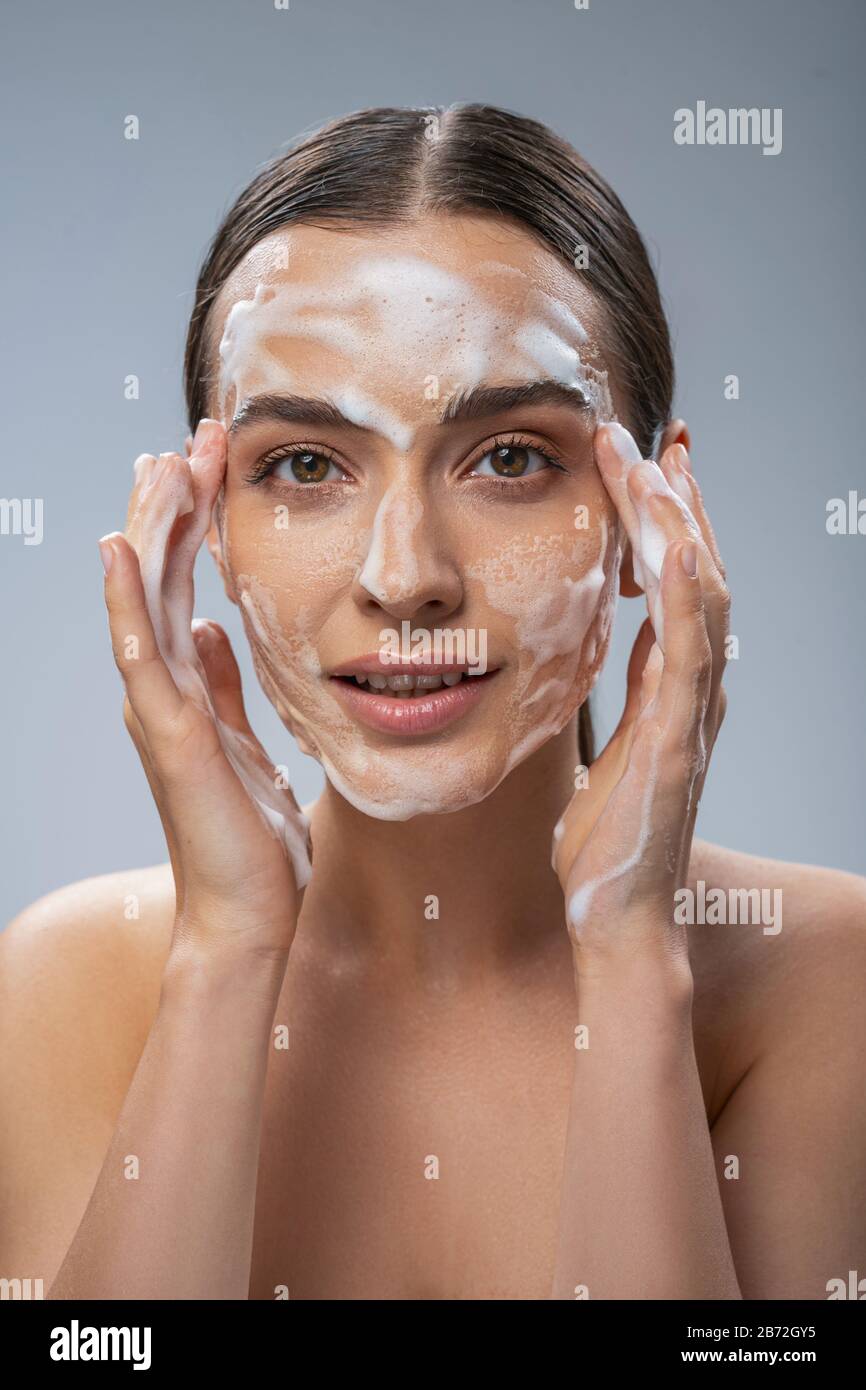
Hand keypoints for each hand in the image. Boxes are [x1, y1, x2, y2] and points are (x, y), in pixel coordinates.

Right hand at [99, 419, 311, 961]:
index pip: (181, 585)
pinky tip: (122, 548)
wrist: (247, 914)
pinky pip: (144, 655)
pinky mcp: (171, 736)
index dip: (191, 523)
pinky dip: (129, 601)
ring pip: (146, 600)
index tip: (212, 463)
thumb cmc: (249, 837)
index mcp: (186, 687)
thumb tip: (212, 628)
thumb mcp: (246, 741)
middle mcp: (163, 690)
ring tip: (159, 463)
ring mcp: (160, 711)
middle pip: (159, 578)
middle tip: (192, 436)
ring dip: (152, 529)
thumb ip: (224, 685)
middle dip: (175, 505)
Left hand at [552, 423, 729, 970]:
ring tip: (650, 460)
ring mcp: (694, 709)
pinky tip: (669, 538)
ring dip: (677, 522)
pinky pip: (690, 644)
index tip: (644, 463)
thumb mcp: (600, 752)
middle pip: (699, 571)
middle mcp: (695, 689)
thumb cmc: (603, 844)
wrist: (617, 917)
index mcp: (671, 688)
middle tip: (653, 434)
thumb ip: (614, 700)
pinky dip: (685, 585)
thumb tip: (603, 650)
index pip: (676, 585)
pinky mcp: (680, 734)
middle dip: (676, 500)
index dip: (665, 522)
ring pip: (702, 591)